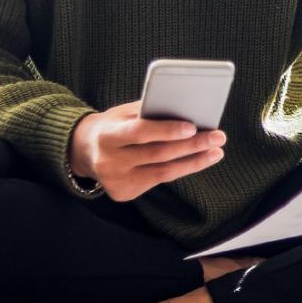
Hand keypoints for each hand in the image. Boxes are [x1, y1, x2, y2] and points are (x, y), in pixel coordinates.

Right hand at [69, 99, 225, 201]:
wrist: (84, 151)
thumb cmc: (112, 126)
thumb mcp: (122, 113)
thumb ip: (148, 111)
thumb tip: (185, 109)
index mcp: (107, 136)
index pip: (140, 132)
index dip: (167, 130)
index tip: (193, 125)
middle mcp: (109, 161)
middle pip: (158, 154)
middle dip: (192, 145)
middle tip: (218, 136)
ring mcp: (116, 181)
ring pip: (163, 172)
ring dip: (194, 161)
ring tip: (216, 152)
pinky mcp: (123, 193)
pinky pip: (158, 180)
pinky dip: (180, 170)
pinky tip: (197, 161)